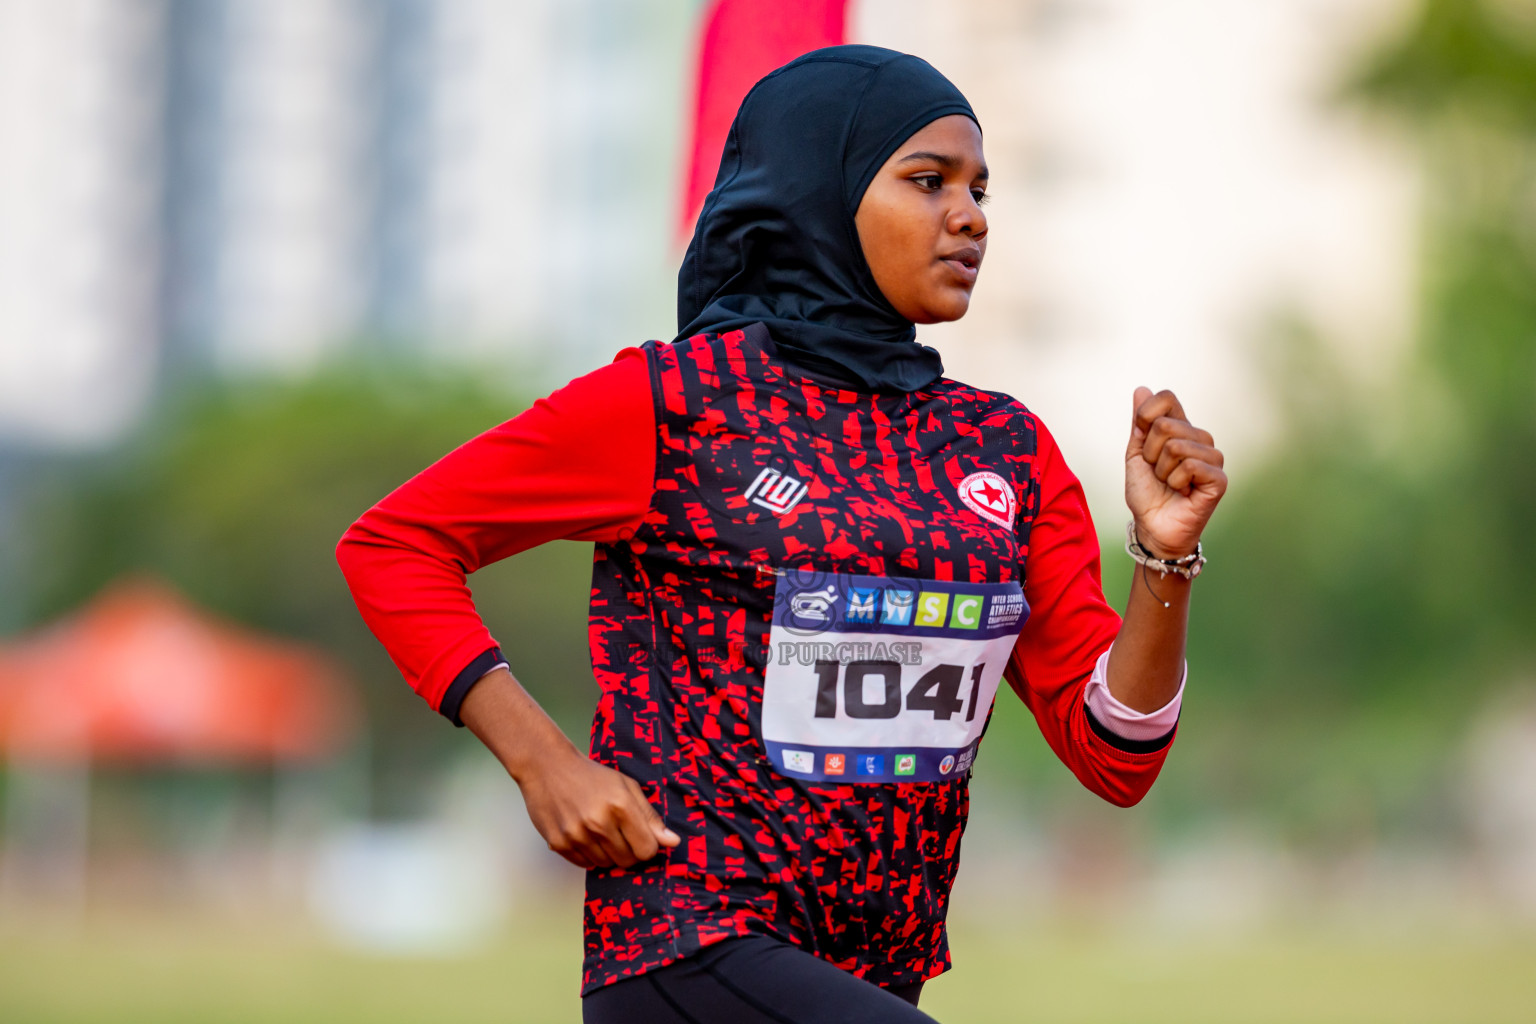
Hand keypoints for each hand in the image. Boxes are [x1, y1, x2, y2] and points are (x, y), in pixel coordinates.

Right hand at [460, 667, 679, 870]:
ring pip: (605, 865)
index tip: (640, 836)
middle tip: (619, 832)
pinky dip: (588, 854)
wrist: (547, 767)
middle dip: (628, 851)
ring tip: (599, 830)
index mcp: (620, 806)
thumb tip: (673, 842)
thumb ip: (650, 817)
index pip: (647, 850)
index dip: (647, 845)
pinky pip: (584, 864)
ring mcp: (576, 835)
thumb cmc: (592, 776)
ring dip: (607, 853)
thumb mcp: (626, 787)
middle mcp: (598, 823)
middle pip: (627, 861)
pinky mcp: (558, 844)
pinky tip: (584, 834)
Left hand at [1124, 387, 1226, 558]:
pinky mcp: (1219, 478)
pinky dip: (1175, 482)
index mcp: (1181, 428)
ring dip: (1162, 471)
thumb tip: (1141, 389)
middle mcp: (1200, 438)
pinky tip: (1182, 492)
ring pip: (1176, 447)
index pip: (1166, 398)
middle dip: (1150, 453)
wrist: (1152, 526)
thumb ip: (1139, 423)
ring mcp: (1213, 457)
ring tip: (1170, 483)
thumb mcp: (1135, 454)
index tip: (1142, 443)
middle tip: (1158, 472)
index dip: (1145, 417)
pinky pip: (1189, 466)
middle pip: (1164, 425)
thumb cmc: (1146, 492)